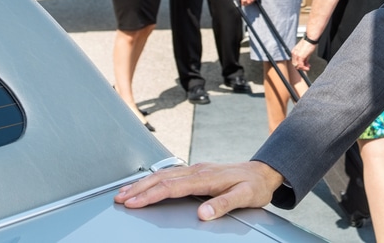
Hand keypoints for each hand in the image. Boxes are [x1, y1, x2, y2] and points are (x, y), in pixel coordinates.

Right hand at [115, 161, 283, 219]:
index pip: (171, 187)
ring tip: (125, 191)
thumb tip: (203, 213)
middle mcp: (198, 170)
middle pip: (162, 178)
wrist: (263, 172)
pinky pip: (171, 173)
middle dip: (139, 188)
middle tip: (119, 198)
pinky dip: (154, 179)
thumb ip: (223, 204)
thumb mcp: (245, 197)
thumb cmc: (254, 186)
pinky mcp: (197, 170)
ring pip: (164, 173)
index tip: (133, 202)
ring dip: (143, 183)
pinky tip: (146, 183)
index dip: (150, 195)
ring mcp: (197, 169)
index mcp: (206, 177)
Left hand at [291, 39, 315, 70]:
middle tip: (306, 68)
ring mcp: (296, 55)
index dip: (299, 65)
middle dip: (301, 67)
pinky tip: (307, 67)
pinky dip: (304, 67)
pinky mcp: (300, 56)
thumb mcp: (305, 51)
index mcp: (294, 51)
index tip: (305, 65)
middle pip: (295, 64)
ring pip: (297, 65)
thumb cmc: (308, 43)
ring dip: (303, 68)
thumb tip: (305, 63)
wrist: (310, 39)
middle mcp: (294, 53)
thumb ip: (304, 58)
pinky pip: (300, 65)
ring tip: (308, 68)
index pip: (294, 61)